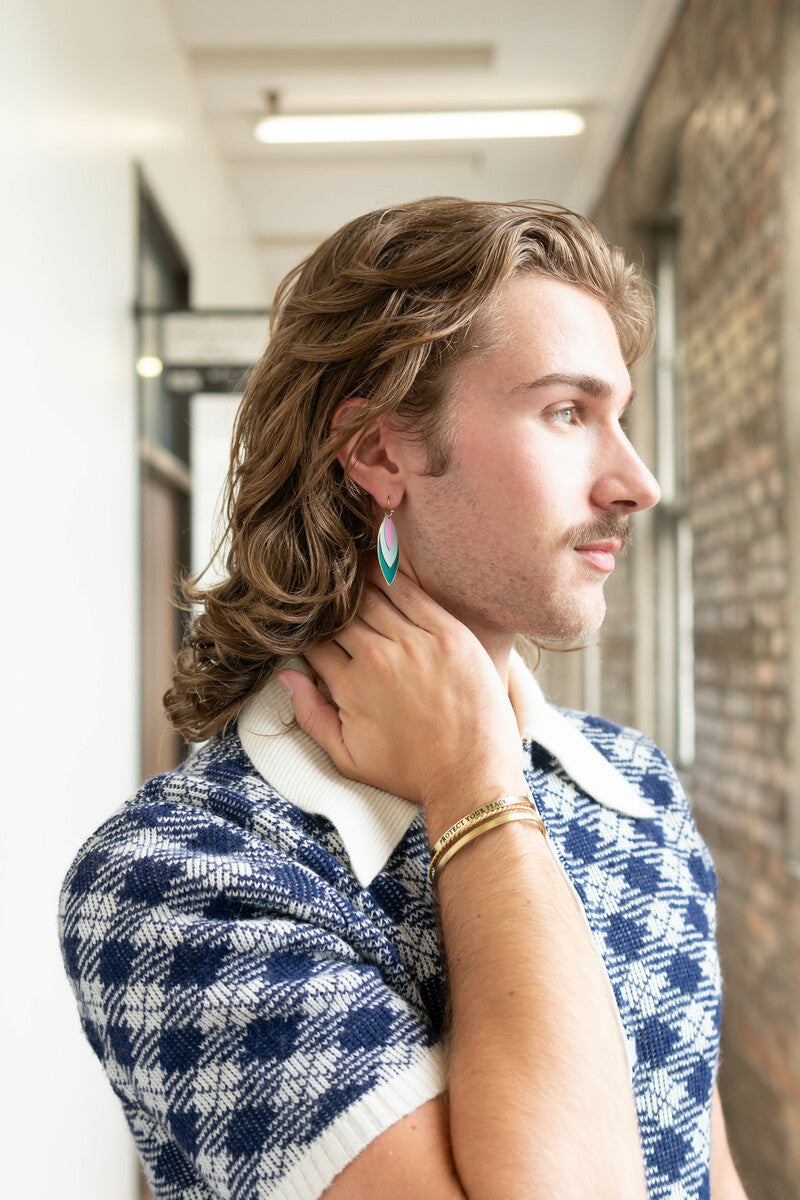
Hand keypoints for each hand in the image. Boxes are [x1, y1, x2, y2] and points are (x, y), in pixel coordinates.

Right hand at [275, 558, 526, 811]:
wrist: (472, 777)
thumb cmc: (411, 772)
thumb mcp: (348, 758)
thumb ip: (310, 717)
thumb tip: (285, 678)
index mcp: (350, 686)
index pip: (315, 642)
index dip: (308, 630)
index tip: (309, 622)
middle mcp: (378, 658)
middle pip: (341, 615)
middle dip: (329, 604)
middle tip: (325, 590)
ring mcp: (416, 643)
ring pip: (372, 597)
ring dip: (355, 583)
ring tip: (345, 571)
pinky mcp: (450, 634)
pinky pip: (412, 592)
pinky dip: (392, 574)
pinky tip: (380, 561)